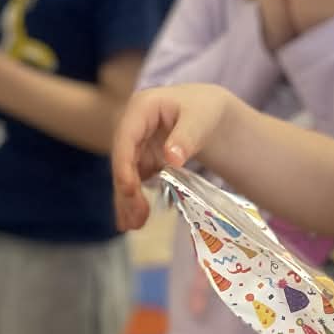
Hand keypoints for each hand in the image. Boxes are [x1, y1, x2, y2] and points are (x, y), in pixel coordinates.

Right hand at [112, 83, 234, 229]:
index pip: (126, 137)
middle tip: (138, 217)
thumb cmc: (206, 109)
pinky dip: (135, 201)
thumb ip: (186, 136)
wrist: (210, 113)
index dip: (124, 164)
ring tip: (134, 225)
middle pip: (123, 160)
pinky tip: (134, 221)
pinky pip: (135, 182)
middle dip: (127, 190)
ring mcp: (136, 145)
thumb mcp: (201, 118)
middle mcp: (132, 126)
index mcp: (141, 107)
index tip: (129, 190)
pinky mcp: (142, 160)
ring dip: (128, 200)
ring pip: (126, 175)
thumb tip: (172, 158)